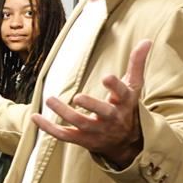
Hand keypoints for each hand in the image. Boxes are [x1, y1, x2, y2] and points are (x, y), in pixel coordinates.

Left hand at [32, 39, 149, 167]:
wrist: (125, 142)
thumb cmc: (126, 108)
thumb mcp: (134, 87)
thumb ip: (137, 64)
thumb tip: (147, 40)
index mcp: (124, 103)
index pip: (123, 93)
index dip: (115, 86)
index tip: (107, 77)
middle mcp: (111, 118)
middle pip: (102, 113)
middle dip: (91, 106)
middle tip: (78, 97)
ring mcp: (96, 130)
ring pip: (80, 123)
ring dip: (64, 113)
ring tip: (50, 99)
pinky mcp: (82, 140)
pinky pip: (64, 136)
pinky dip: (48, 129)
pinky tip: (35, 117)